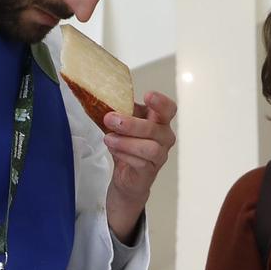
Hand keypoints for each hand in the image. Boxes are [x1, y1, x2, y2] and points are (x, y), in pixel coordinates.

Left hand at [103, 91, 176, 243]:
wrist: (126, 173)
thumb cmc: (127, 143)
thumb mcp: (123, 122)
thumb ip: (119, 110)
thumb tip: (101, 98)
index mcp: (159, 120)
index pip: (168, 109)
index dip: (161, 102)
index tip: (147, 96)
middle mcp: (164, 137)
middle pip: (155, 128)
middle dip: (131, 124)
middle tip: (110, 119)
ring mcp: (160, 155)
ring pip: (150, 148)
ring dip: (126, 142)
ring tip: (109, 139)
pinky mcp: (150, 170)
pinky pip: (141, 162)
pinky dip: (124, 154)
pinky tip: (113, 149)